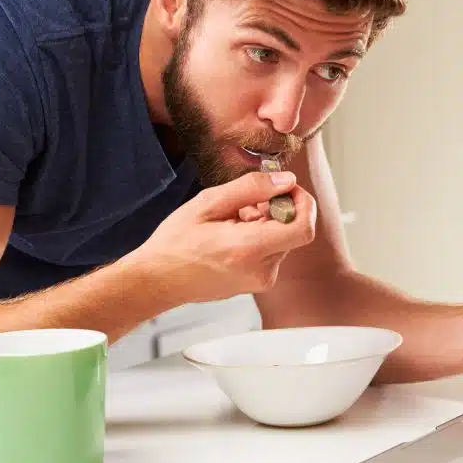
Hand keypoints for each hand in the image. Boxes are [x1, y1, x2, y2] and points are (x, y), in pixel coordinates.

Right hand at [126, 170, 317, 303]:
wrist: (158, 280)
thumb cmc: (176, 242)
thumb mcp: (209, 202)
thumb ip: (252, 188)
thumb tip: (287, 180)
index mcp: (249, 248)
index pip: (304, 226)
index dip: (302, 202)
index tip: (284, 188)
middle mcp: (261, 270)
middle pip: (293, 230)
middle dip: (276, 209)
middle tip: (243, 204)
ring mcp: (261, 280)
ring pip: (283, 239)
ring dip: (266, 223)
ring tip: (231, 221)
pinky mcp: (257, 283)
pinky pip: (272, 252)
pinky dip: (260, 237)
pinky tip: (232, 235)